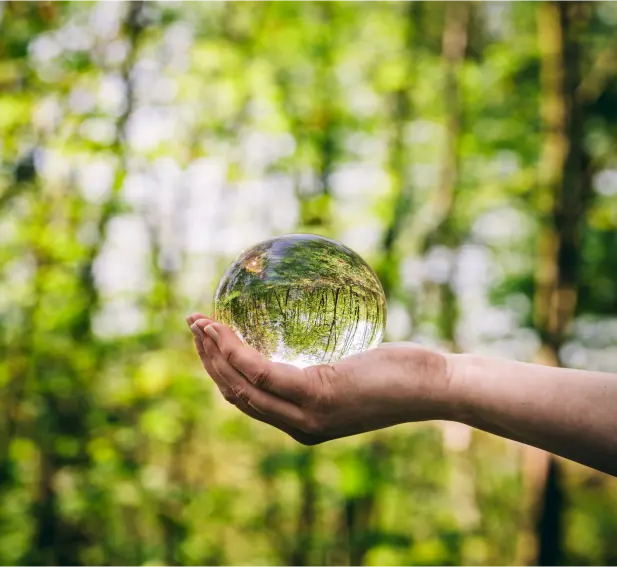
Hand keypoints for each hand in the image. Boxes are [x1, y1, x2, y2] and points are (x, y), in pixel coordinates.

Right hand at [186, 313, 457, 444]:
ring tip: (200, 322)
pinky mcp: (316, 396)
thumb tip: (303, 338)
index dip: (221, 371)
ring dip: (215, 352)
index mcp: (304, 422)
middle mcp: (299, 425)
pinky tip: (224, 329)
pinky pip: (262, 372)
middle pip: (236, 395)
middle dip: (208, 360)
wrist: (435, 388)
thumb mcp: (352, 372)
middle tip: (194, 325)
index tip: (209, 339)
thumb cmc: (400, 373)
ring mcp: (306, 415)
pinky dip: (237, 350)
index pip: (249, 400)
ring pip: (241, 385)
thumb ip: (322, 369)